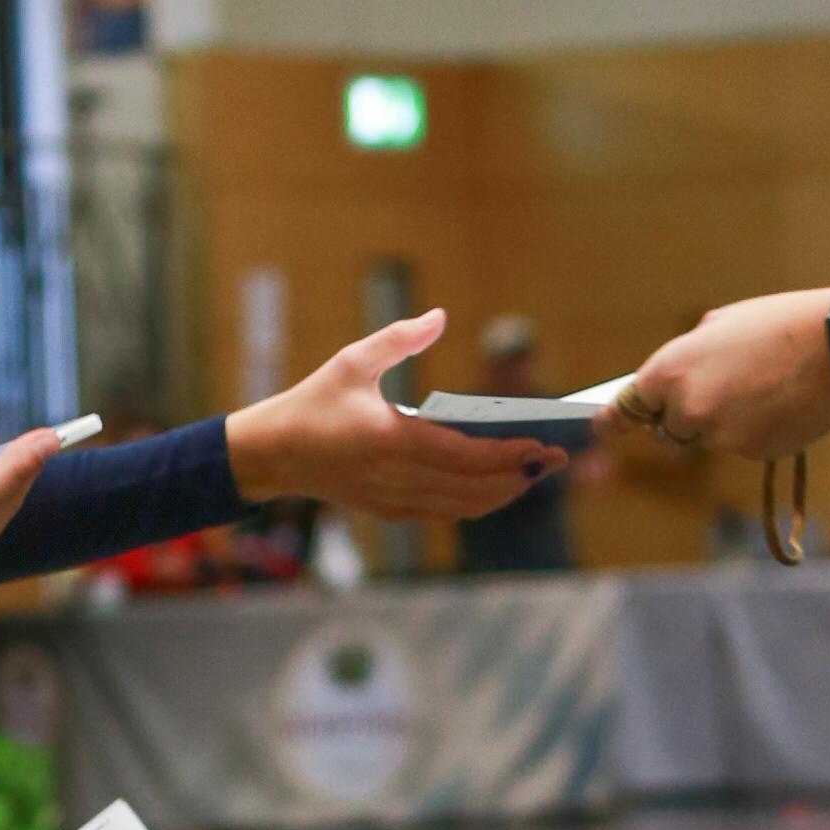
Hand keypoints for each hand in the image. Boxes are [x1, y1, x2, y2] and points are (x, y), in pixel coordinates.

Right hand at [229, 313, 571, 524]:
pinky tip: (496, 485)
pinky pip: (443, 512)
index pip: (467, 456)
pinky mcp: (388, 509)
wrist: (271, 454)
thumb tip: (440, 317)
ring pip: (464, 506)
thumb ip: (400, 338)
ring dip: (504, 493)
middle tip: (558, 459)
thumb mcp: (352, 360)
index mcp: (392, 440)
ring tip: (534, 472)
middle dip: (523, 476)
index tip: (545, 444)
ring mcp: (393, 499)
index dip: (511, 455)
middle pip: (476, 488)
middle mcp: (397, 476)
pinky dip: (475, 502)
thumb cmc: (312, 403)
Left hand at [623, 286, 829, 466]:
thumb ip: (690, 355)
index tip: (601, 428)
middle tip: (726, 387)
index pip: (630, 404)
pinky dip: (756, 431)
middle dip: (688, 414)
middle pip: (671, 428)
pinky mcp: (752, 453)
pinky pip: (744, 447)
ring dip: (726, 422)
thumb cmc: (780, 325)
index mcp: (671, 370)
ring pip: (711, 437)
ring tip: (765, 387)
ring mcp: (719, 436)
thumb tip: (681, 377)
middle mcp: (687, 408)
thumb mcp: (721, 323)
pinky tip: (782, 404)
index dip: (616, 418)